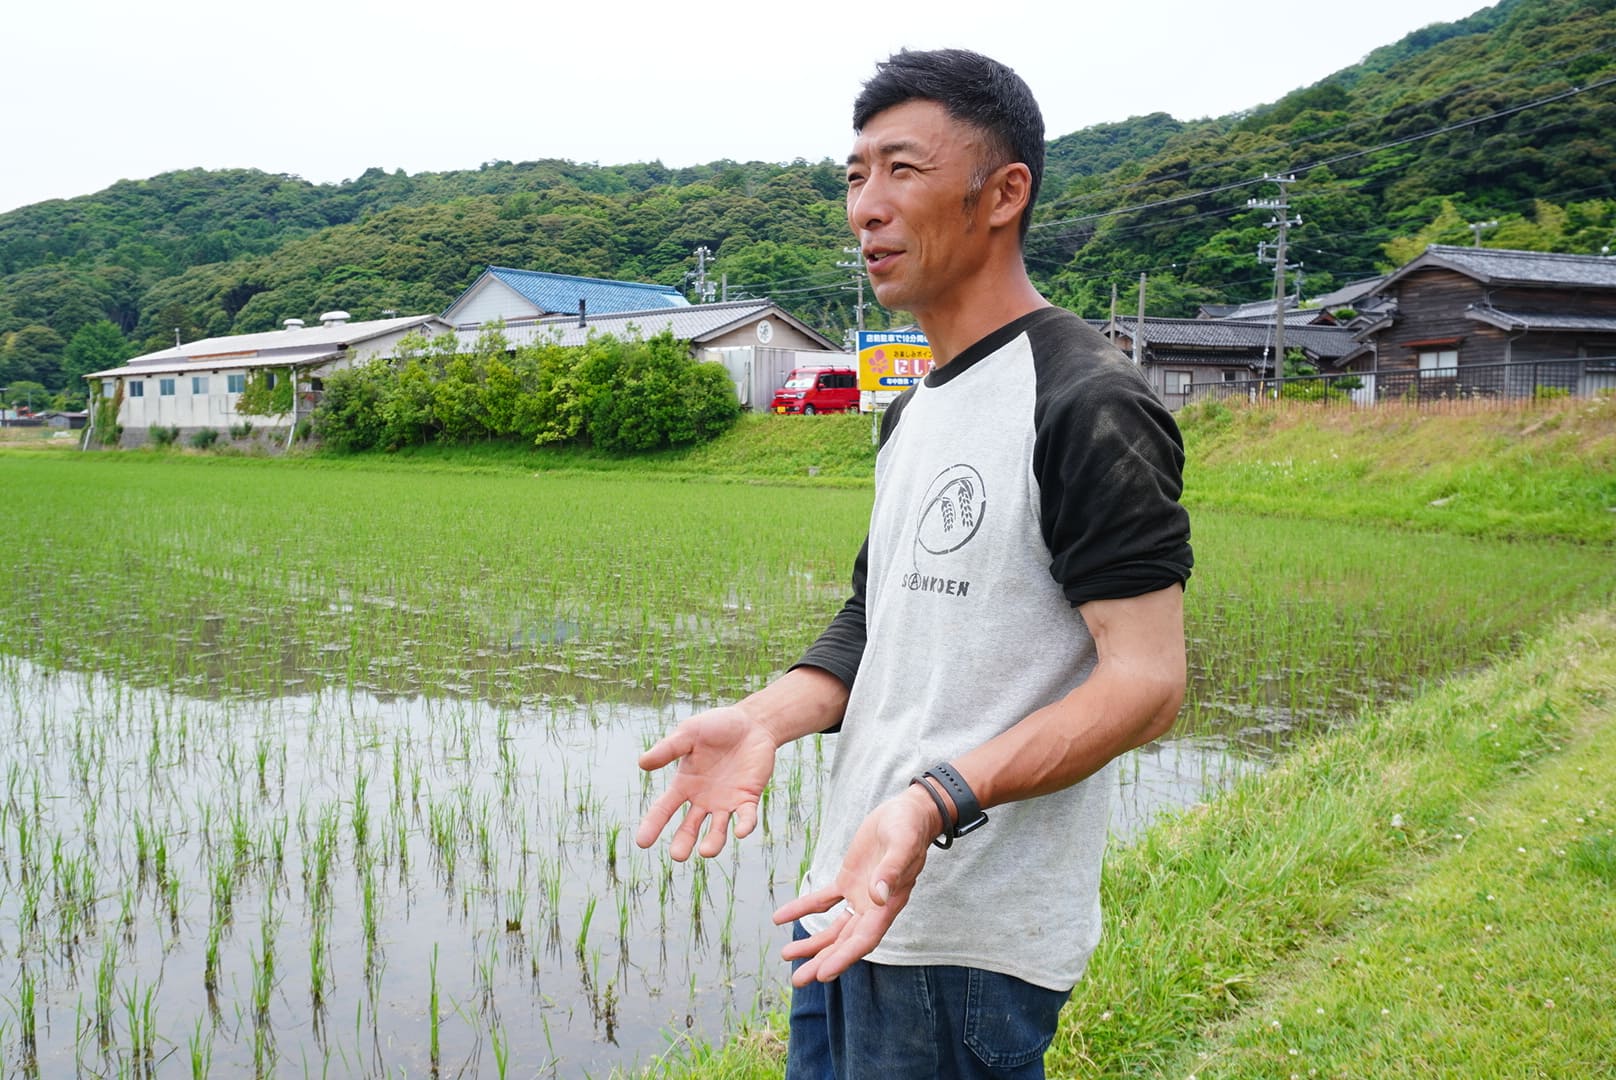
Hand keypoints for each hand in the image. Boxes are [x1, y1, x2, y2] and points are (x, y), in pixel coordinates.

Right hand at [635, 704, 777, 860]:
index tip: (642, 843)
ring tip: (706, 851)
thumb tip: (642, 763)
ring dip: (713, 843)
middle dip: (683, 842)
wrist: (752, 722)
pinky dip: (744, 825)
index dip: (652, 825)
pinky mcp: (748, 798)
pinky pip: (745, 817)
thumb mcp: (689, 733)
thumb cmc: (716, 726)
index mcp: (684, 784)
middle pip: (689, 828)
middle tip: (678, 855)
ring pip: (717, 830)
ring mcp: (726, 801)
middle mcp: (703, 799)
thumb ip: (668, 749)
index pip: (663, 809)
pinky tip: (741, 831)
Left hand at [772, 786, 937, 985]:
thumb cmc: (910, 828)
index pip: (864, 939)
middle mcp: (874, 907)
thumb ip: (891, 870)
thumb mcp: (902, 844)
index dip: (844, 957)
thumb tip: (878, 896)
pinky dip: (804, 908)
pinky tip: (782, 916)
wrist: (909, 813)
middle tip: (799, 980)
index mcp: (888, 905)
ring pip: (834, 928)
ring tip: (788, 956)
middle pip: (845, 942)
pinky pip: (824, 900)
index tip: (824, 974)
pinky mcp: (849, 880)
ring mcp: (860, 895)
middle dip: (823, 961)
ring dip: (813, 943)